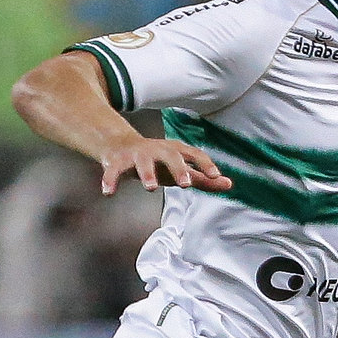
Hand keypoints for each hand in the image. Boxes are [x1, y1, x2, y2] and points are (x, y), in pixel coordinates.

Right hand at [96, 135, 231, 194]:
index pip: (194, 154)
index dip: (205, 164)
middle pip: (171, 156)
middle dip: (178, 168)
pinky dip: (110, 180)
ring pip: (142, 163)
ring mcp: (137, 155)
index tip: (216, 176)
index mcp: (175, 151)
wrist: (119, 144)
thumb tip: (229, 184)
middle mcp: (157, 150)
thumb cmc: (158, 161)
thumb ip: (203, 178)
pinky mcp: (116, 161)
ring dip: (147, 174)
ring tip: (151, 188)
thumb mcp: (180, 169)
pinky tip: (108, 193)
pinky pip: (113, 171)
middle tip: (185, 184)